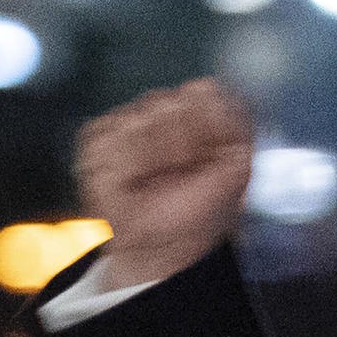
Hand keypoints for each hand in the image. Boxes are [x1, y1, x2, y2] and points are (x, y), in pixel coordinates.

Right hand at [72, 77, 254, 290]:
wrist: (160, 247)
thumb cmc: (197, 211)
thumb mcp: (237, 170)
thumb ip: (239, 123)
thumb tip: (219, 89)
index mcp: (199, 112)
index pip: (201, 90)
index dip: (208, 128)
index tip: (209, 159)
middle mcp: (163, 110)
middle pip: (169, 103)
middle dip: (181, 148)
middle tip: (181, 175)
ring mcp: (128, 120)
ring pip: (139, 120)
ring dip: (154, 161)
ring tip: (156, 183)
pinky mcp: (98, 137)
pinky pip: (111, 140)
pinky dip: (126, 169)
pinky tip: (132, 183)